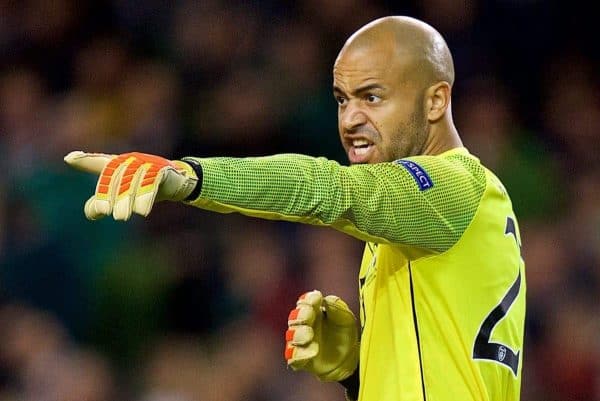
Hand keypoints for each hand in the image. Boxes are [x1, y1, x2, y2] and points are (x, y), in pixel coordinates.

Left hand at [64, 151, 197, 220]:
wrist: (176, 181)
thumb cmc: (145, 186)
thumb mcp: (122, 195)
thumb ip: (104, 202)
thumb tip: (92, 214)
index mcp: (118, 165)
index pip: (100, 162)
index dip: (85, 160)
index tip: (69, 159)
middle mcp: (131, 161)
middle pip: (115, 176)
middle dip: (108, 194)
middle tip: (104, 212)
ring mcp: (147, 163)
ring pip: (132, 181)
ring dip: (126, 199)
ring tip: (122, 218)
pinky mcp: (162, 170)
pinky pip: (152, 183)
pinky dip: (146, 198)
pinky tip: (143, 212)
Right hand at [285, 290, 358, 381]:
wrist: (350, 359)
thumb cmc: (345, 334)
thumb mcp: (346, 319)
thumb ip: (337, 308)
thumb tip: (326, 300)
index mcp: (313, 311)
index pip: (305, 301)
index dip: (308, 299)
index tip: (317, 299)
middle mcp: (303, 325)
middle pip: (295, 316)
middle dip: (301, 315)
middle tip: (309, 316)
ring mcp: (300, 342)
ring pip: (291, 335)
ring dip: (298, 334)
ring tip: (310, 336)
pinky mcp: (301, 359)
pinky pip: (293, 357)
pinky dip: (299, 355)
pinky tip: (313, 352)